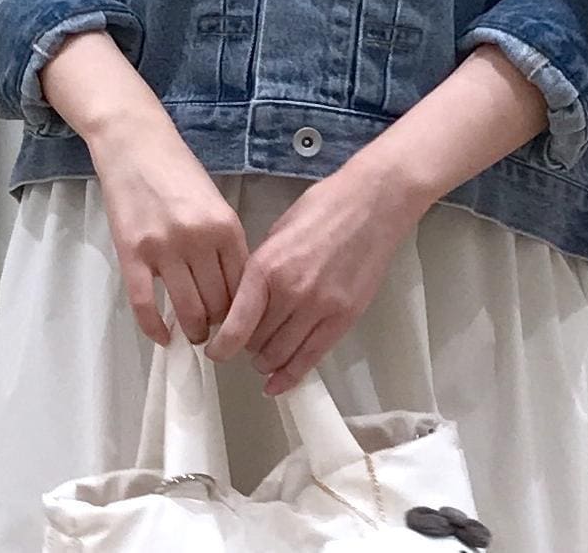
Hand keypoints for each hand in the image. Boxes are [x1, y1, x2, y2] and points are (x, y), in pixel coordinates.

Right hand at [85, 111, 249, 347]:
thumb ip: (225, 241)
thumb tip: (234, 287)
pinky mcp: (131, 254)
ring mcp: (163, 248)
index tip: (239, 320)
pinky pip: (145, 305)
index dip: (243, 310)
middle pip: (218, 302)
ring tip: (193, 334)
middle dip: (219, 324)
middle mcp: (198, 239)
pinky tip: (163, 336)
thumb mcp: (215, 201)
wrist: (136, 144)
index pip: (243, 286)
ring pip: (187, 310)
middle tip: (216, 330)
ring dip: (193, 330)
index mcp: (225, 225)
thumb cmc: (178, 169)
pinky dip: (155, 328)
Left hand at [204, 162, 422, 395]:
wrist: (372, 203)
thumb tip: (243, 302)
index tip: (215, 352)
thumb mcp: (277, 233)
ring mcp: (320, 307)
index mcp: (266, 267)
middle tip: (248, 339)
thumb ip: (259, 271)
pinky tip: (278, 384)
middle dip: (247, 345)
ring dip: (268, 360)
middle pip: (256, 342)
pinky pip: (311, 358)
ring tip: (265, 355)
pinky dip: (291, 376)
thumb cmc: (322, 208)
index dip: (221, 347)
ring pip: (281, 355)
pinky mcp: (344, 318)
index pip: (235, 325)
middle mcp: (290, 292)